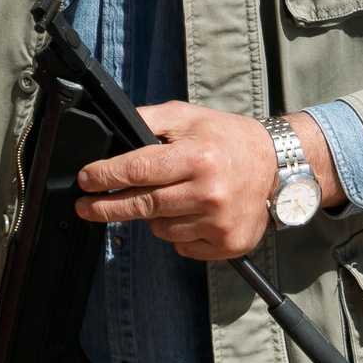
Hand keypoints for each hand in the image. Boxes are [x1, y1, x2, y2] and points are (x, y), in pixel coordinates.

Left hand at [72, 103, 341, 261]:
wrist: (278, 166)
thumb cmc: (227, 139)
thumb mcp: (187, 117)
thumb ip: (148, 120)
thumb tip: (111, 131)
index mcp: (197, 158)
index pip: (137, 170)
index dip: (104, 176)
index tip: (84, 179)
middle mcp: (210, 193)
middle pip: (142, 206)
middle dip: (105, 206)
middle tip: (84, 206)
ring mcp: (219, 223)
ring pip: (159, 228)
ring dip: (153, 215)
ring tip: (172, 196)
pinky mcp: (227, 244)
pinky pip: (182, 245)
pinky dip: (178, 232)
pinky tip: (191, 213)